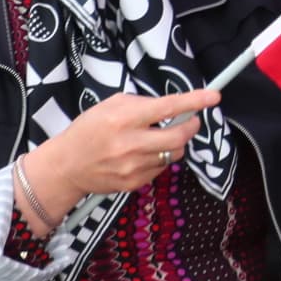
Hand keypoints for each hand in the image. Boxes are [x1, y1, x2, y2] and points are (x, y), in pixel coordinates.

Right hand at [22, 86, 219, 213]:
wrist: (67, 166)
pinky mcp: (134, 184)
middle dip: (191, 126)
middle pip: (178, 136)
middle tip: (191, 120)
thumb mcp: (111, 105)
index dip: (193, 101)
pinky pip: (161, 169)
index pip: (167, 108)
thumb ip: (142, 104)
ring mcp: (133, 167)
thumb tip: (173, 107)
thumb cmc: (90, 130)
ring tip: (160, 137)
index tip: (213, 97)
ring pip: (174, 154)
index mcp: (123, 119)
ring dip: (176, 143)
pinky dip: (161, 158)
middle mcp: (130, 144)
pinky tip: (145, 154)